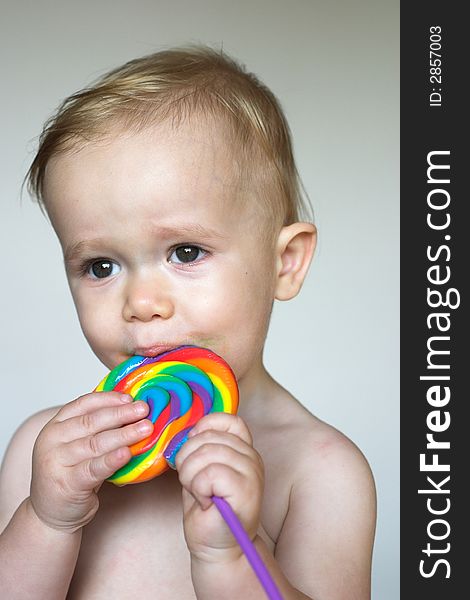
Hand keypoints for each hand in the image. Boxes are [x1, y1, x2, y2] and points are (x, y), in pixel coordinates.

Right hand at [29, 392, 151, 531]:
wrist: (51, 511)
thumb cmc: (71, 473)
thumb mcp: (78, 444)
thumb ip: (97, 429)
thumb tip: (132, 410)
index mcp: (57, 424)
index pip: (84, 404)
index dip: (109, 399)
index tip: (130, 397)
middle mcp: (53, 440)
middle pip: (91, 422)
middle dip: (121, 414)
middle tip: (144, 410)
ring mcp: (57, 462)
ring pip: (95, 444)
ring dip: (123, 434)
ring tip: (145, 429)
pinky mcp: (66, 484)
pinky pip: (93, 469)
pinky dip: (112, 460)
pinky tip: (127, 453)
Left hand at [175, 413, 263, 562]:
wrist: (217, 547)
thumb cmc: (208, 511)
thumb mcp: (201, 470)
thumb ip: (201, 447)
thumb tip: (188, 431)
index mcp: (243, 449)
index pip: (227, 420)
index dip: (204, 428)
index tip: (194, 449)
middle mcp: (251, 457)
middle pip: (207, 437)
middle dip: (187, 459)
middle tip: (193, 483)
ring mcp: (252, 472)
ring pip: (206, 454)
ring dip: (190, 476)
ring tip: (199, 493)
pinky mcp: (246, 490)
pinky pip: (209, 474)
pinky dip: (198, 488)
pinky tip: (206, 502)